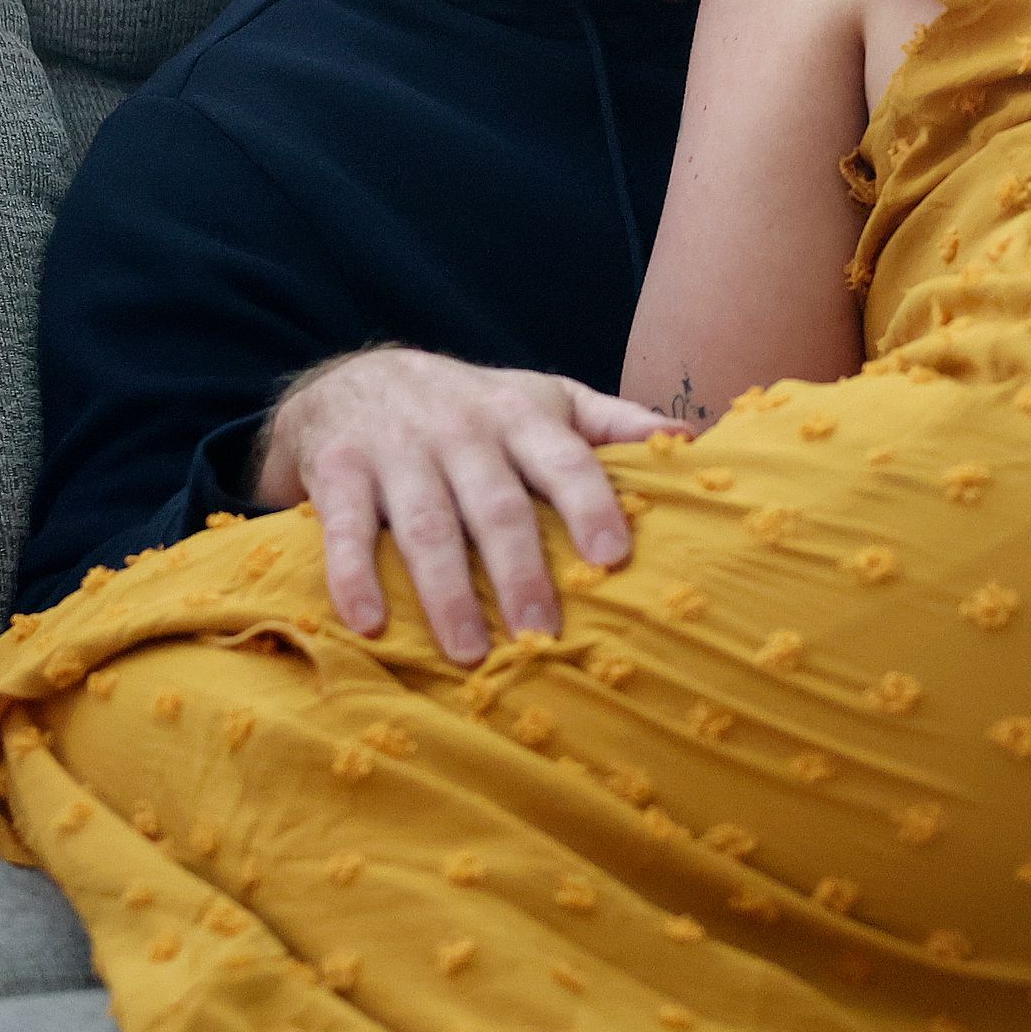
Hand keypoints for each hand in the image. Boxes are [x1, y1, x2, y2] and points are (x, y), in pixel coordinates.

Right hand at [249, 346, 687, 662]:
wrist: (352, 379)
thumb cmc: (473, 406)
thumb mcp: (545, 397)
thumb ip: (615, 422)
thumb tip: (694, 440)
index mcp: (521, 418)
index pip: (566, 459)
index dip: (591, 505)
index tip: (614, 557)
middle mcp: (461, 431)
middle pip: (496, 506)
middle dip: (519, 571)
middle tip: (542, 632)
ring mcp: (396, 451)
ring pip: (426, 525)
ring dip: (446, 591)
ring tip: (468, 652)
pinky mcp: (336, 472)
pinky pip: (342, 529)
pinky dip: (352, 576)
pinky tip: (369, 624)